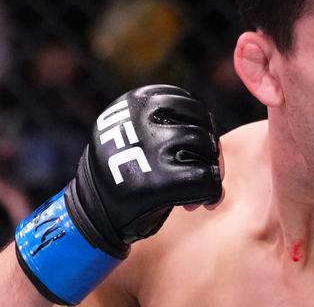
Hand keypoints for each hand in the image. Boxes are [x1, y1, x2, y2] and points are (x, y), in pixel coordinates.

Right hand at [15, 85, 222, 304]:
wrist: (91, 216)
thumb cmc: (124, 174)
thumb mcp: (138, 132)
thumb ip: (174, 127)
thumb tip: (218, 147)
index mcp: (138, 100)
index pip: (194, 108)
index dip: (203, 132)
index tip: (195, 154)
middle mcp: (143, 118)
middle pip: (204, 127)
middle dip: (210, 153)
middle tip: (202, 174)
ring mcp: (150, 147)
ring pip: (206, 149)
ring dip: (210, 171)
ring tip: (194, 190)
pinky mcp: (158, 181)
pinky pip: (206, 180)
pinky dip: (210, 193)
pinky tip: (199, 203)